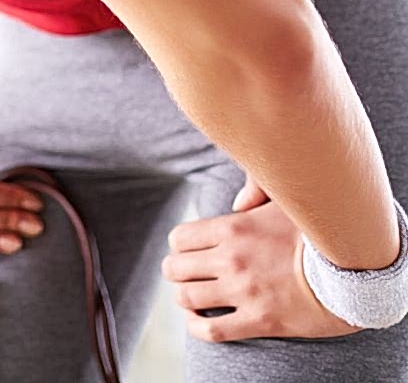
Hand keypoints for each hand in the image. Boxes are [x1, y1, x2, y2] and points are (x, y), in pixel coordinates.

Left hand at [162, 172, 364, 341]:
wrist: (350, 275)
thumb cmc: (315, 236)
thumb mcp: (284, 203)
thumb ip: (254, 195)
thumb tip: (235, 205)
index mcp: (232, 228)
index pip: (179, 238)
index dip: (179, 246)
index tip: (189, 251)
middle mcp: (231, 260)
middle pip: (175, 268)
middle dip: (177, 271)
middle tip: (188, 273)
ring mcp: (243, 292)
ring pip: (187, 298)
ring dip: (184, 297)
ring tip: (193, 296)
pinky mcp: (258, 321)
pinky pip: (212, 330)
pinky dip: (197, 327)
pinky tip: (199, 321)